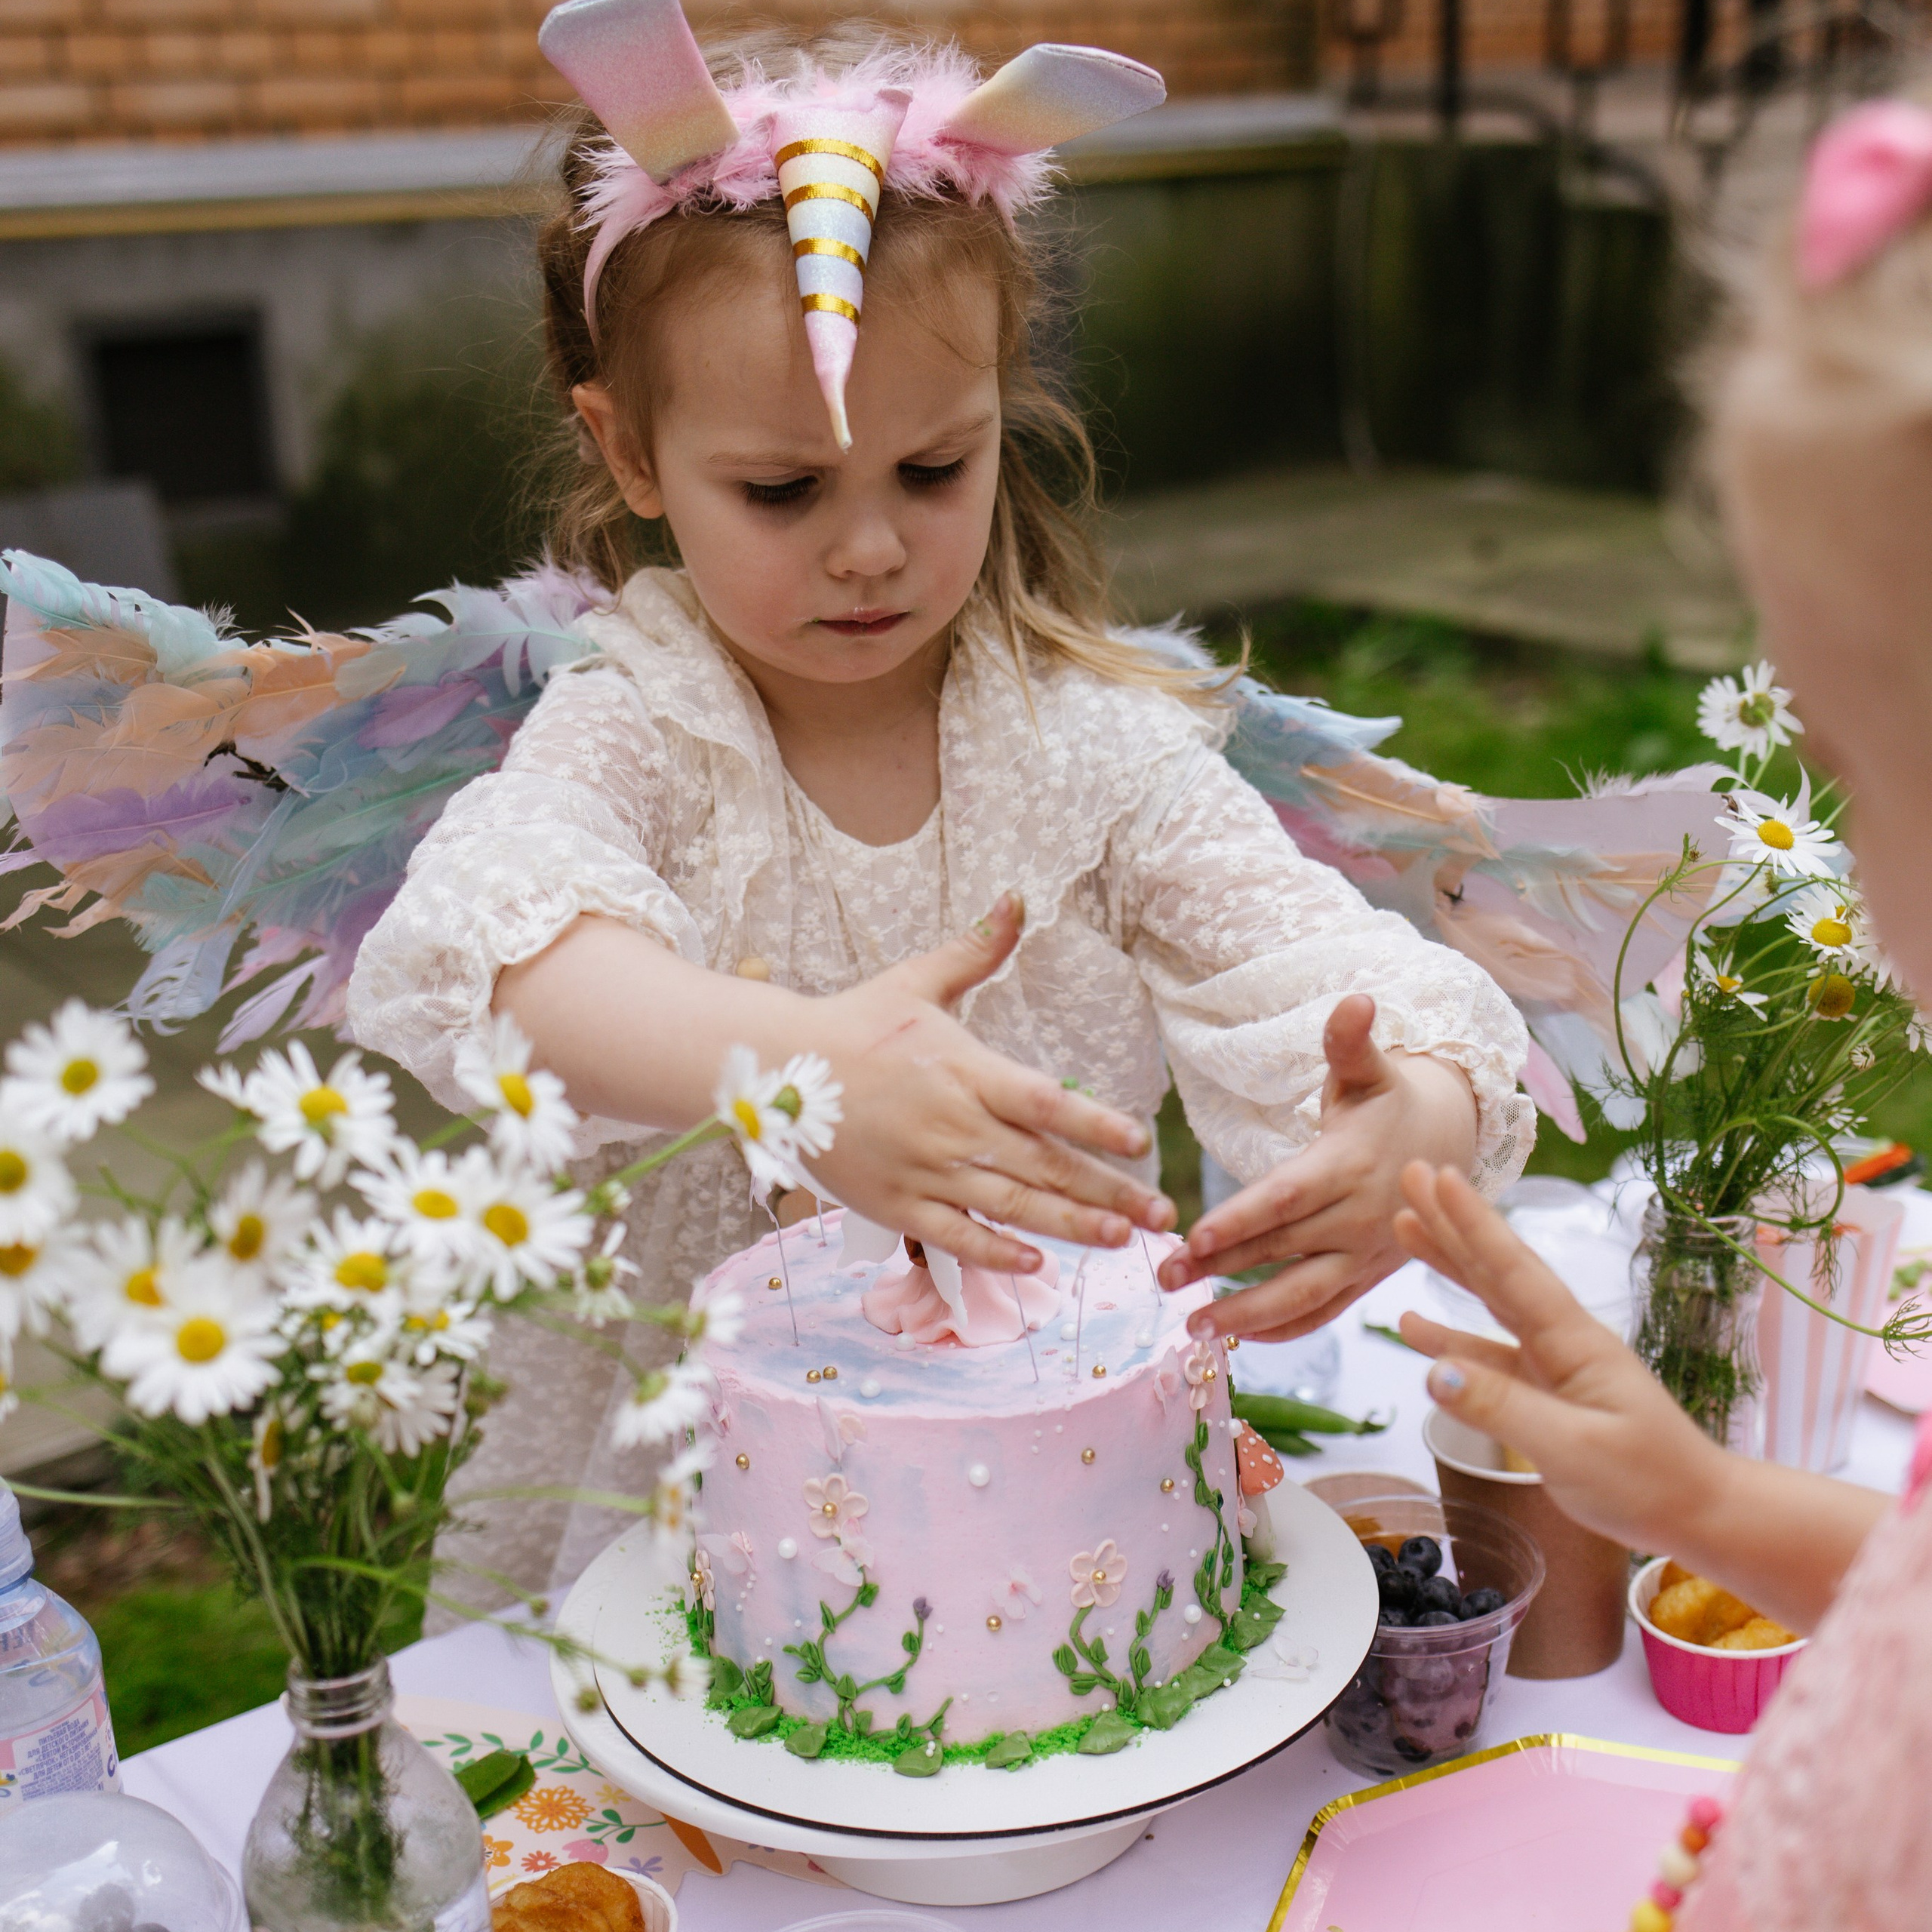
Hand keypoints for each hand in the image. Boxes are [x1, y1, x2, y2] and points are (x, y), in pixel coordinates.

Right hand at [806, 893, 1175, 1272]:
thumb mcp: (916, 981)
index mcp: (964, 1070)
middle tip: (1161, 1216)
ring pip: (1011, 1205)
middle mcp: (952, 1126)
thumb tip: (1017, 898)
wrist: (774, 1069)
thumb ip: (976, 949)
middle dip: (1108, 1194)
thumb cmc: (854, 1024)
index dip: (1096, 1125)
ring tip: (1120, 1240)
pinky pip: (954, 1235)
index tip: (1141, 1145)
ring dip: (1070, 1228)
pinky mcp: (896, 1203)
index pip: (1044, 1102)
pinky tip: (1036, 1265)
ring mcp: (925, 1171)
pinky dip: (995, 1253)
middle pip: (1044, 1165)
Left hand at [1156, 994, 1477, 1341]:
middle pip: (1282, 1250)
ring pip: (1303, 1295)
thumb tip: (1356, 999)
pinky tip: (1239, 1337)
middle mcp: (1359, 1217)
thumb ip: (1351, 1042)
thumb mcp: (1372, 1070)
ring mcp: (1365, 1254)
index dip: (1241, 1221)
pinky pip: (1324, 1312)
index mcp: (1350, 1164)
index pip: (1286, 1199)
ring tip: (1193, 1329)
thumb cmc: (1392, 1102)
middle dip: (1221, 1269)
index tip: (1192, 1239)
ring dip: (1247, 1315)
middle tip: (1163, 1280)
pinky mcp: (1367, 1278)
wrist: (1451, 1146)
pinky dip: (1284, 1330)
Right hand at [1391, 1160, 1729, 1555]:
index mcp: (1573, 1341)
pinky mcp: (1545, 1392)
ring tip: (1406, 1229)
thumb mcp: (1573, 1450)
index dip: (1473, 1224)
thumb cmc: (1646, 1481)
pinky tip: (1417, 1328)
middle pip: (1498, 1270)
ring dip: (1449, 1263)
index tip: (1438, 1176)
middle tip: (1412, 1176)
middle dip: (1453, 1222)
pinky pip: (1488, 1352)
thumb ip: (1502, 1408)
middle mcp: (1561, 1339)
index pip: (1513, 1271)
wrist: (1698, 1512)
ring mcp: (1553, 1363)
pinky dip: (1450, 1336)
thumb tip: (1432, 1371)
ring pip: (1490, 1301)